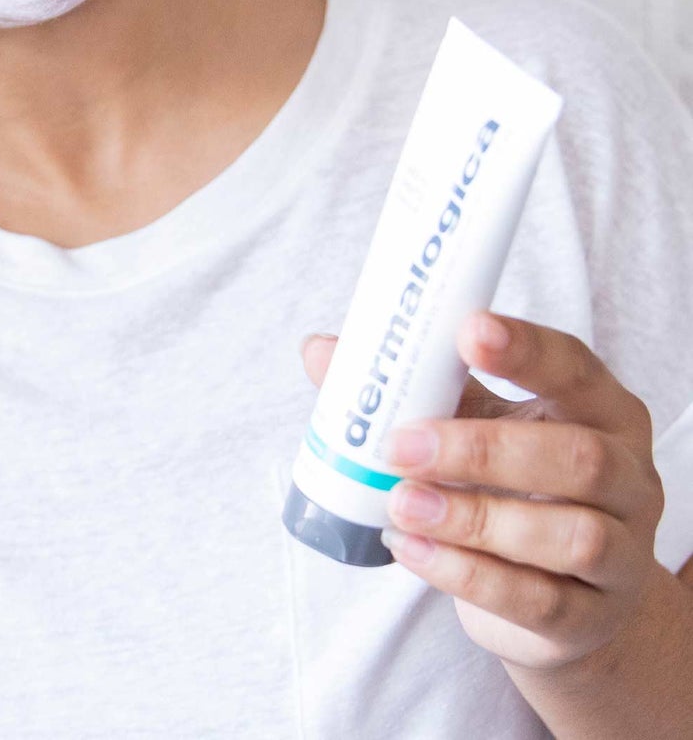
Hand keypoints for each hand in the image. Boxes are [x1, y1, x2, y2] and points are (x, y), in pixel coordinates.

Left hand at [301, 314, 666, 671]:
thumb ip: (411, 389)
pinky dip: (467, 574)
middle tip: (401, 445)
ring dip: (473, 518)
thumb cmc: (514, 487)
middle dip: (481, 449)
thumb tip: (320, 350)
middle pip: (577, 457)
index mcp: (601, 411)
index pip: (575, 368)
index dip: (526, 349)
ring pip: (568, 536)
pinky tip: (412, 550)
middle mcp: (629, 478)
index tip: (467, 331)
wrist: (562, 596)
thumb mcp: (472, 426)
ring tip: (400, 504)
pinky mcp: (592, 618)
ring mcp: (621, 554)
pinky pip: (537, 600)